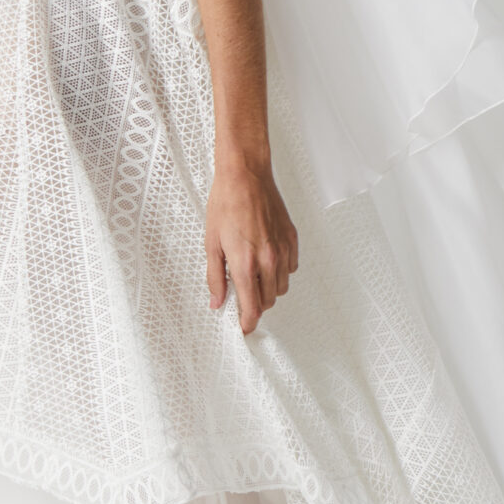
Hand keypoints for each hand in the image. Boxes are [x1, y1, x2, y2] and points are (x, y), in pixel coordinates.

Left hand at [205, 156, 299, 334]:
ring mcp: (283, 249)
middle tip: (243, 297)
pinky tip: (267, 261)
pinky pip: (291, 268)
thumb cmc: (226, 203)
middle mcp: (268, 260)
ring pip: (281, 286)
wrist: (246, 176)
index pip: (252, 307)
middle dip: (256, 304)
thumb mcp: (211, 243)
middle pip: (268, 300)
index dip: (248, 322)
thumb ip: (215, 277)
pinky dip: (281, 271)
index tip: (245, 327)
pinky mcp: (292, 239)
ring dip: (269, 289)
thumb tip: (217, 300)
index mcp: (245, 263)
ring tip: (254, 276)